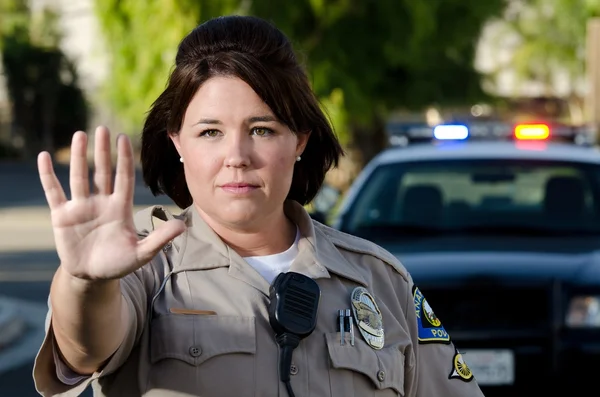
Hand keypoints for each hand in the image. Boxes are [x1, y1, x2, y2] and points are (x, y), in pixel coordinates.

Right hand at [37, 126, 185, 280]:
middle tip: (102, 128)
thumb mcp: (142, 253)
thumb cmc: (119, 263)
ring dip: (79, 157)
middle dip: (102, 151)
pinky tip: (43, 157)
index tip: (123, 138)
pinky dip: (47, 175)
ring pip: (79, 177)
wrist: (92, 276)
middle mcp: (100, 203)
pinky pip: (53, 192)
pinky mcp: (62, 216)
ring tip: (79, 134)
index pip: (123, 178)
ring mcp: (80, 207)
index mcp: (120, 208)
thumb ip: (160, 239)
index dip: (124, 159)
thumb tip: (183, 226)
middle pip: (102, 172)